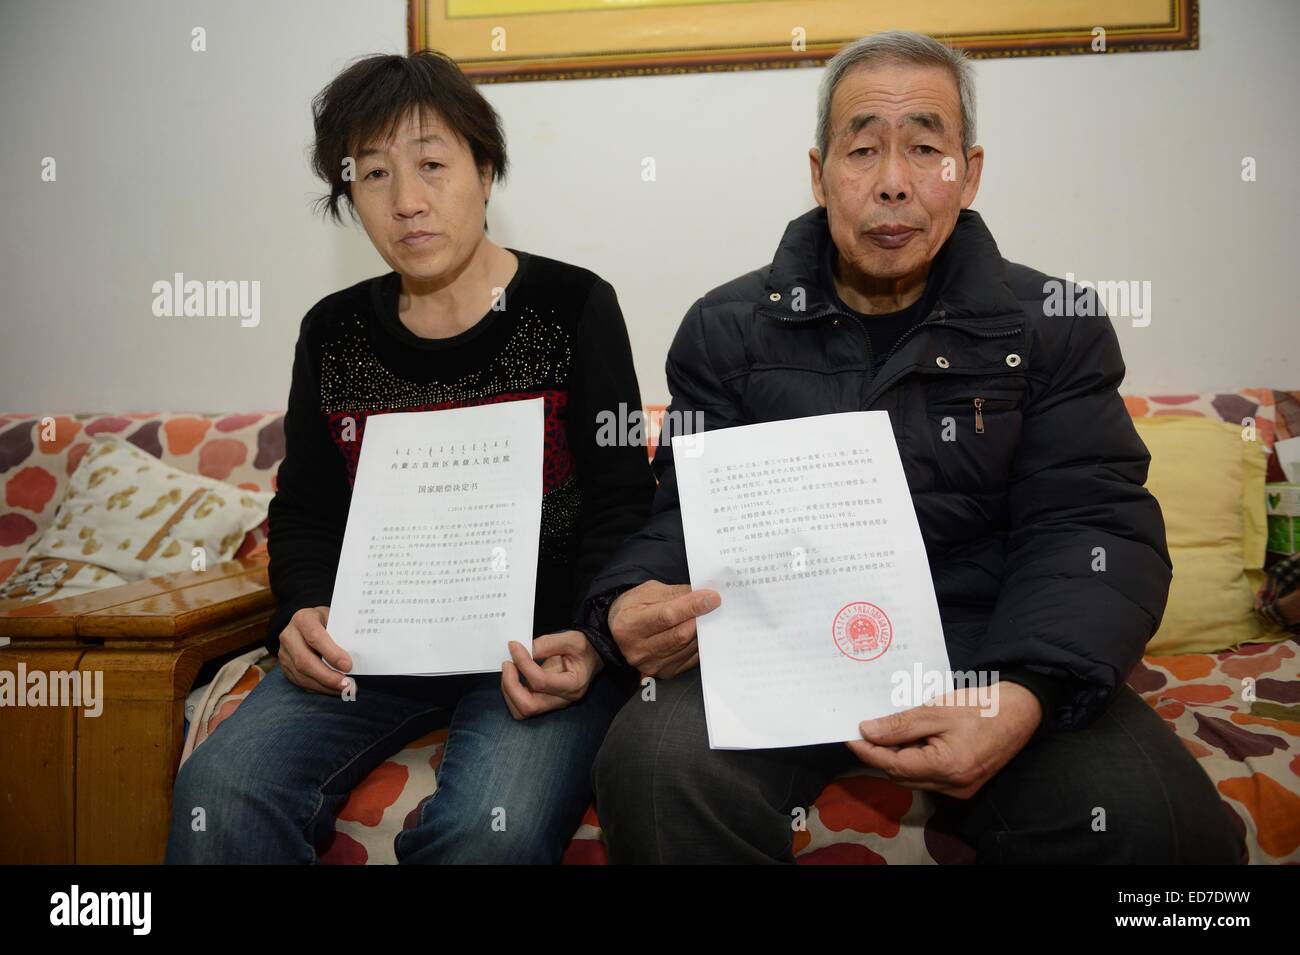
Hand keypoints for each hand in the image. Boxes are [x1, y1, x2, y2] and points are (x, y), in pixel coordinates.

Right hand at [277, 605, 352, 694]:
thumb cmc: (325, 621)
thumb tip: (358, 654)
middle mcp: (289, 636)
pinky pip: (300, 682)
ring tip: (343, 689)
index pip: (315, 637)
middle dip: (327, 676)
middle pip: (304, 661)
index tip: (347, 666)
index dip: (331, 653)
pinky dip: (318, 688)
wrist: (306, 623)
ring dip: (324, 685)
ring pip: (301, 675)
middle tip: (347, 684)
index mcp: (303, 619)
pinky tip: (333, 689)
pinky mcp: (285, 667)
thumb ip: (342, 632)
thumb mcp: (334, 618)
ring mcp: (284, 653)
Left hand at [501, 630, 602, 719]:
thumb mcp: (571, 639)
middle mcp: (563, 699)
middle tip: (507, 663)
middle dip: (511, 685)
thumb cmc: (584, 649)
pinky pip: (522, 706)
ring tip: (510, 669)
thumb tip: (525, 650)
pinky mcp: (545, 701)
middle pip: (529, 706)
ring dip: (509, 691)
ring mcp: (553, 703)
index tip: (514, 646)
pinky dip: (512, 693)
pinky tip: (514, 676)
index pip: (541, 681)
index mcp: (573, 684)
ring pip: (523, 710)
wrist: (591, 657)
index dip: (523, 664)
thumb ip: (548, 643)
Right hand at [608, 580, 720, 678]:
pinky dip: (699, 644)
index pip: (667, 616)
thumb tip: (703, 596)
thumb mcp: (648, 592)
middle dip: (701, 618)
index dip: (692, 607)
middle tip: (713, 606)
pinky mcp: (665, 673)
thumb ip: (676, 594)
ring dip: (702, 631)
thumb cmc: (633, 607)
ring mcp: (652, 665)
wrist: (620, 630)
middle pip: (681, 635)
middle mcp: (638, 649)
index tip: (712, 598)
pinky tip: (699, 633)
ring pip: (688, 647)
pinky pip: (691, 658)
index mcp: (629, 625)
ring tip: (705, 618)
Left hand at [846, 681, 1041, 798]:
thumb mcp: (936, 709)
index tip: (849, 735)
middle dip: (880, 754)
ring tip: (887, 731)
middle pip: (901, 775)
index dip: (868, 751)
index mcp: (946, 767)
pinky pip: (929, 777)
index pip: (893, 765)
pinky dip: (915, 760)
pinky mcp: (965, 784)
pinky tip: (910, 739)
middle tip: (865, 729)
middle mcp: (953, 786)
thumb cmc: (980, 706)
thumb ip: (901, 724)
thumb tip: (868, 732)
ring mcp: (960, 789)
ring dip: (897, 758)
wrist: (1020, 711)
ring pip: (914, 778)